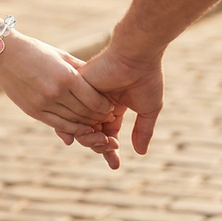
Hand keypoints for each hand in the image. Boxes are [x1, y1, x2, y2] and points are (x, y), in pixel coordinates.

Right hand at [0, 34, 117, 151]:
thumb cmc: (35, 51)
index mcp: (66, 76)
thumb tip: (101, 81)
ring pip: (74, 122)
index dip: (106, 107)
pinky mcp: (34, 112)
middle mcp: (56, 93)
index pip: (95, 100)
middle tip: (108, 119)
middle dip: (100, 118)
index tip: (112, 107)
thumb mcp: (60, 55)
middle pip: (86, 113)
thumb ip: (81, 69)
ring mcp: (44, 104)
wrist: (4, 55)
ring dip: (87, 125)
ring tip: (96, 123)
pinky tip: (79, 128)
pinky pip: (58, 125)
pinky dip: (72, 130)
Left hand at [62, 45, 164, 168]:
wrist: (137, 55)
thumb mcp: (148, 109)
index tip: (114, 165)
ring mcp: (87, 95)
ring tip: (106, 145)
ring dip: (92, 139)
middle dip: (100, 147)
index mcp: (114, 106)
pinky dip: (78, 124)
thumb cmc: (146, 78)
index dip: (110, 149)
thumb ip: (143, 130)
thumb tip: (140, 153)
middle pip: (92, 132)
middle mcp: (98, 102)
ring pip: (82, 124)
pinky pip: (73, 110)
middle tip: (111, 155)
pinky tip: (87, 135)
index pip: (107, 133)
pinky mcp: (78, 86)